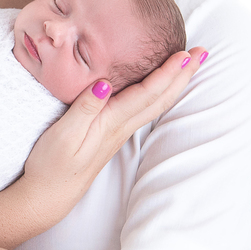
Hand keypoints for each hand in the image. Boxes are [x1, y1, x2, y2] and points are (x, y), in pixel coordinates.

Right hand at [18, 47, 206, 223]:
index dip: (167, 72)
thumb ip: (85, 107)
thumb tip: (105, 82)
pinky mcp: (112, 135)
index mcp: (111, 123)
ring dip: (175, 84)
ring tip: (189, 66)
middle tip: (203, 52)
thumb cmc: (51, 165)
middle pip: (161, 98)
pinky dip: (158, 94)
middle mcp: (121, 127)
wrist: (47, 197)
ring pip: (155, 105)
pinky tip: (159, 88)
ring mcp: (119, 132)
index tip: (186, 53)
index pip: (147, 93)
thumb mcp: (64, 134)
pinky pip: (144, 110)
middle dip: (183, 75)